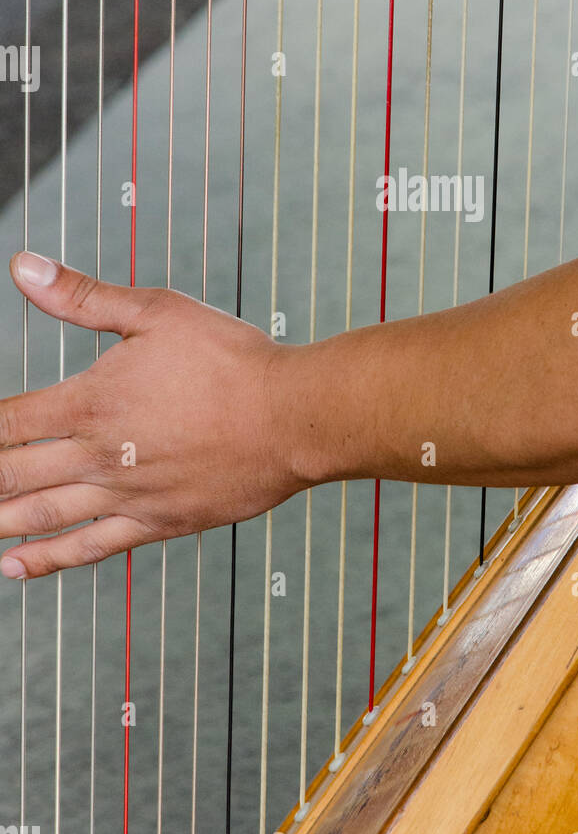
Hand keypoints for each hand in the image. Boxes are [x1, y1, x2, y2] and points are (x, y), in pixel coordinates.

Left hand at [0, 252, 304, 579]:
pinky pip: (88, 549)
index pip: (6, 422)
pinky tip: (14, 565)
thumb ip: (83, 297)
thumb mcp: (156, 311)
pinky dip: (45, 560)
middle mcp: (99, 455)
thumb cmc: (232, 360)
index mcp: (91, 401)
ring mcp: (126, 496)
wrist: (293, 417)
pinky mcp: (157, 523)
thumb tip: (24, 268)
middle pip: (10, 475)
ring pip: (40, 517)